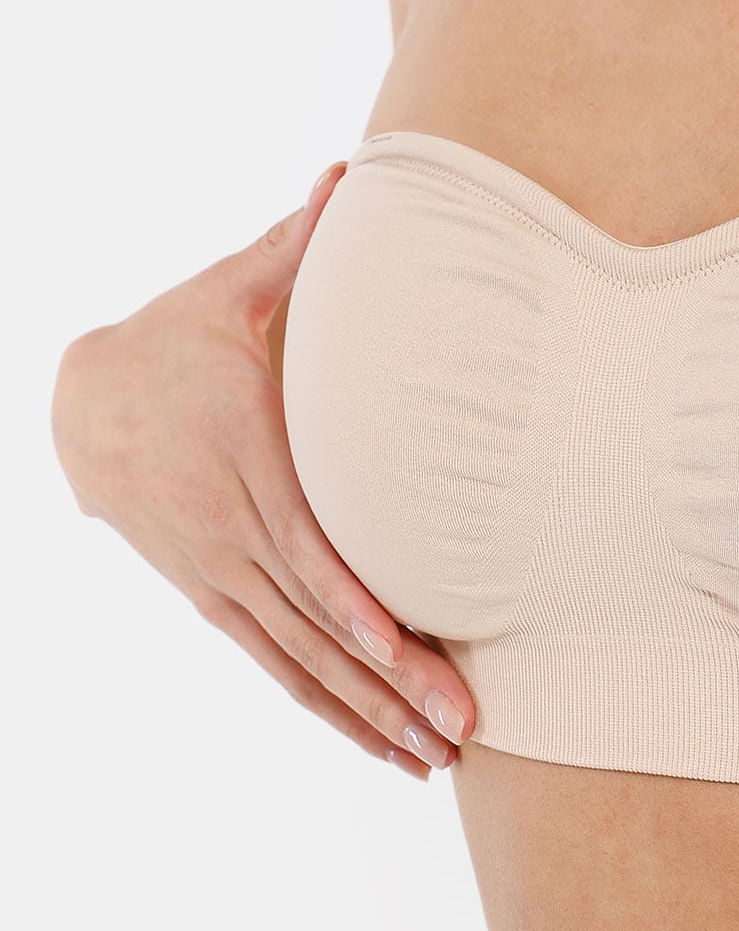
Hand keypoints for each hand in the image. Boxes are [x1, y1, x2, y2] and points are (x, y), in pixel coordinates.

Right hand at [50, 163, 476, 779]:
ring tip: (433, 760)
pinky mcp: (210, 595)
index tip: (413, 653)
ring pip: (298, 662)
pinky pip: (272, 663)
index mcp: (248, 460)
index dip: (361, 608)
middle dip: (391, 685)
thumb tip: (353, 170)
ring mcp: (218, 574)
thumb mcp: (237, 287)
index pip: (312, 551)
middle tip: (460, 731)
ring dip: (367, 716)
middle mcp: (231, 532)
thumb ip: (302, 240)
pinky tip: (376, 743)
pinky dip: (325, 706)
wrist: (86, 398)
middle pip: (317, 626)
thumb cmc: (183, 334)